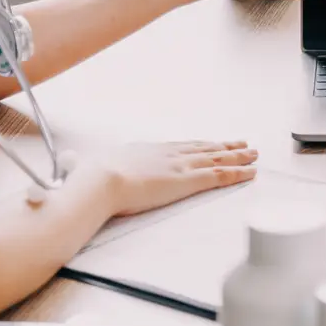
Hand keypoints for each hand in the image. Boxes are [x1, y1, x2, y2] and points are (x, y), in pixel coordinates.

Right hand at [91, 140, 259, 216]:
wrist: (100, 182)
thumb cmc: (91, 180)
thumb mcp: (90, 170)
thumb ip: (88, 170)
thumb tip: (72, 169)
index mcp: (147, 150)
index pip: (180, 146)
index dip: (198, 145)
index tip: (209, 143)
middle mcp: (168, 154)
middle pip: (204, 147)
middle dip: (225, 145)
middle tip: (242, 143)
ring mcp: (180, 165)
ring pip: (218, 158)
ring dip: (238, 156)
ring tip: (253, 153)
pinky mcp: (189, 180)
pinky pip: (221, 175)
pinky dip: (239, 173)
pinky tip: (252, 172)